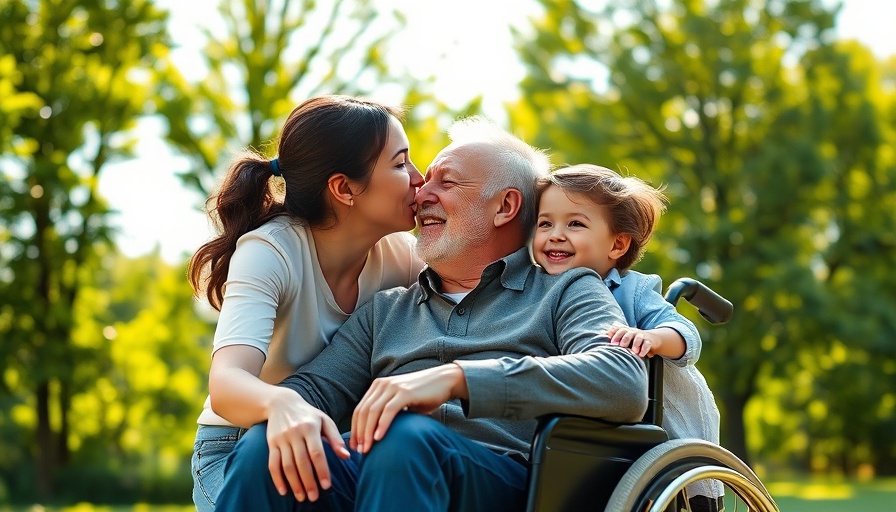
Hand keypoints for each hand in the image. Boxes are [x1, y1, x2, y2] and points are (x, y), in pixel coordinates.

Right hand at [265, 388, 350, 501]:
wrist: (281, 403)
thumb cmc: (308, 414)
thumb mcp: (324, 421)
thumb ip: (335, 439)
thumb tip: (347, 456)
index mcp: (311, 427)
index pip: (317, 452)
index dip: (322, 470)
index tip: (327, 486)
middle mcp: (295, 433)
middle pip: (302, 462)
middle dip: (308, 482)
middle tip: (314, 497)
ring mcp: (282, 438)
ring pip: (287, 465)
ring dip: (294, 483)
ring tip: (301, 497)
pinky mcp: (271, 443)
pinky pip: (273, 464)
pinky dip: (277, 479)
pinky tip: (283, 491)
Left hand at [350, 364, 466, 453]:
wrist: (443, 381)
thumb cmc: (423, 396)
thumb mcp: (400, 402)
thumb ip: (387, 412)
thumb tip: (375, 435)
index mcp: (378, 387)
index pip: (359, 410)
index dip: (354, 429)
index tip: (354, 446)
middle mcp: (382, 385)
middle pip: (362, 412)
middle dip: (358, 434)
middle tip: (359, 451)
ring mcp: (393, 387)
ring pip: (372, 412)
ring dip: (367, 432)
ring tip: (367, 449)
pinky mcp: (405, 392)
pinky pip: (389, 410)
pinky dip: (382, 425)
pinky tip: (379, 438)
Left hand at [607, 325, 656, 357]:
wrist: (652, 338)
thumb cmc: (633, 339)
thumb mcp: (624, 337)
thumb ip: (614, 336)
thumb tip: (601, 334)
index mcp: (626, 331)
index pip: (619, 329)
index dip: (615, 334)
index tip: (611, 342)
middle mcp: (633, 332)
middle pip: (628, 333)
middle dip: (624, 339)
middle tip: (621, 346)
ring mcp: (642, 336)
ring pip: (638, 337)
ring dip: (636, 344)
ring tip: (634, 351)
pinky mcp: (649, 341)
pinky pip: (647, 344)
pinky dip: (644, 349)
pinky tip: (641, 354)